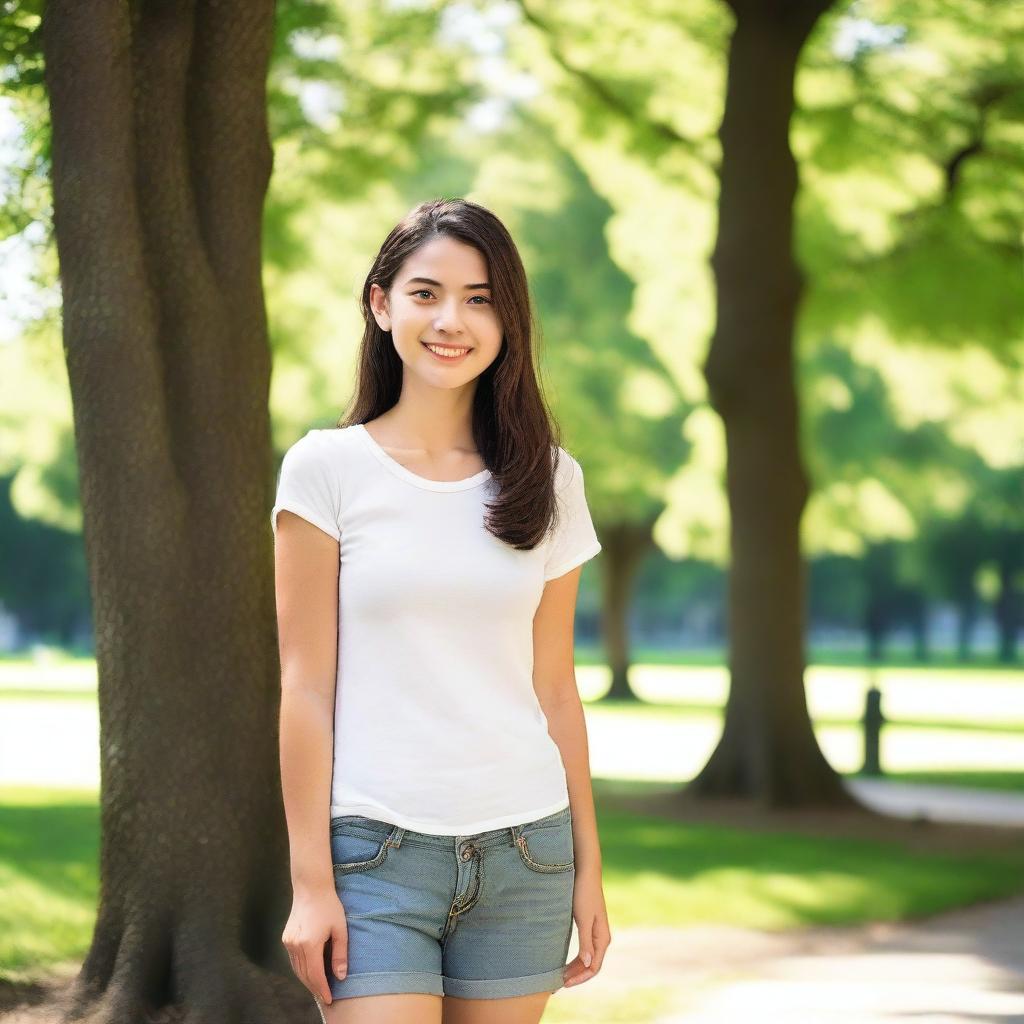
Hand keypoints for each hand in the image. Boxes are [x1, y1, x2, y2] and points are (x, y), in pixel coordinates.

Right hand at [281, 887, 348, 1005]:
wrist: (311, 888)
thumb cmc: (329, 906)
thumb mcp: (340, 929)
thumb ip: (340, 954)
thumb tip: (340, 976)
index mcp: (309, 943)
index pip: (315, 974)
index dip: (322, 989)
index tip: (329, 999)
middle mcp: (295, 945)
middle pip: (304, 975)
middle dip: (315, 988)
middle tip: (325, 997)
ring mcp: (288, 942)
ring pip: (297, 969)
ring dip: (307, 980)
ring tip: (319, 988)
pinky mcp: (286, 938)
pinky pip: (293, 961)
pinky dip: (301, 970)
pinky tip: (310, 973)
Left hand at [563, 865, 610, 987]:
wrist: (585, 872)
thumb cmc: (584, 893)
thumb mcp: (583, 918)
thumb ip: (586, 942)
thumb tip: (587, 964)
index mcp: (602, 938)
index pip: (593, 967)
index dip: (580, 978)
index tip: (563, 984)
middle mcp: (601, 937)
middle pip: (590, 965)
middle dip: (575, 976)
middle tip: (556, 984)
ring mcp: (595, 932)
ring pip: (586, 958)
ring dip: (575, 969)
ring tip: (558, 976)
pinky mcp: (588, 926)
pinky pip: (583, 949)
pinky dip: (575, 958)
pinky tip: (564, 961)